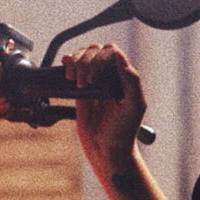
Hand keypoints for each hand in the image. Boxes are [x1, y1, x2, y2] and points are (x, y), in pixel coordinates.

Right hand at [62, 42, 145, 167]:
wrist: (106, 149)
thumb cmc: (123, 131)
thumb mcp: (134, 107)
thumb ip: (131, 82)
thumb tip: (120, 58)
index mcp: (124, 76)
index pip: (111, 53)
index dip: (100, 60)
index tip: (94, 79)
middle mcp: (110, 75)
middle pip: (95, 50)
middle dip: (85, 62)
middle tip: (84, 84)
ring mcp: (94, 80)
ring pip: (83, 56)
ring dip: (75, 63)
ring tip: (74, 81)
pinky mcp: (80, 89)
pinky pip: (73, 68)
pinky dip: (67, 63)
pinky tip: (66, 70)